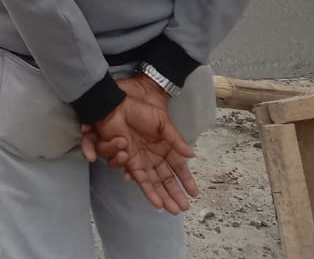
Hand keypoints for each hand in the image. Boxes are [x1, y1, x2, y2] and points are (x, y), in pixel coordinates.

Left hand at [81, 78, 197, 213]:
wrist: (119, 105)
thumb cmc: (141, 110)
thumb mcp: (163, 124)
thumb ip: (176, 140)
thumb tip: (192, 155)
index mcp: (165, 147)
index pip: (178, 168)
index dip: (186, 180)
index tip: (194, 194)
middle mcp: (154, 157)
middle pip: (166, 179)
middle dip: (174, 194)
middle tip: (183, 209)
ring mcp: (141, 160)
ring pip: (154, 183)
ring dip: (162, 196)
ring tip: (171, 208)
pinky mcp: (128, 161)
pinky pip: (139, 178)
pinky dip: (147, 190)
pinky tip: (155, 200)